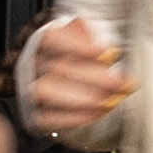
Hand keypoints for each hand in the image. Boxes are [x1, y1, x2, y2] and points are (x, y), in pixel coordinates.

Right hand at [19, 14, 131, 144]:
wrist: (63, 85)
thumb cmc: (79, 58)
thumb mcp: (88, 39)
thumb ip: (93, 36)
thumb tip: (102, 41)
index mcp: (45, 42)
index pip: (52, 37)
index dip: (76, 44)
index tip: (102, 51)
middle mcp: (35, 64)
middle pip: (58, 67)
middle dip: (95, 77)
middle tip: (121, 82)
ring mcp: (32, 89)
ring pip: (47, 91)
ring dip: (84, 97)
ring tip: (111, 100)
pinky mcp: (36, 113)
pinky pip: (49, 117)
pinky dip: (76, 116)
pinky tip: (98, 112)